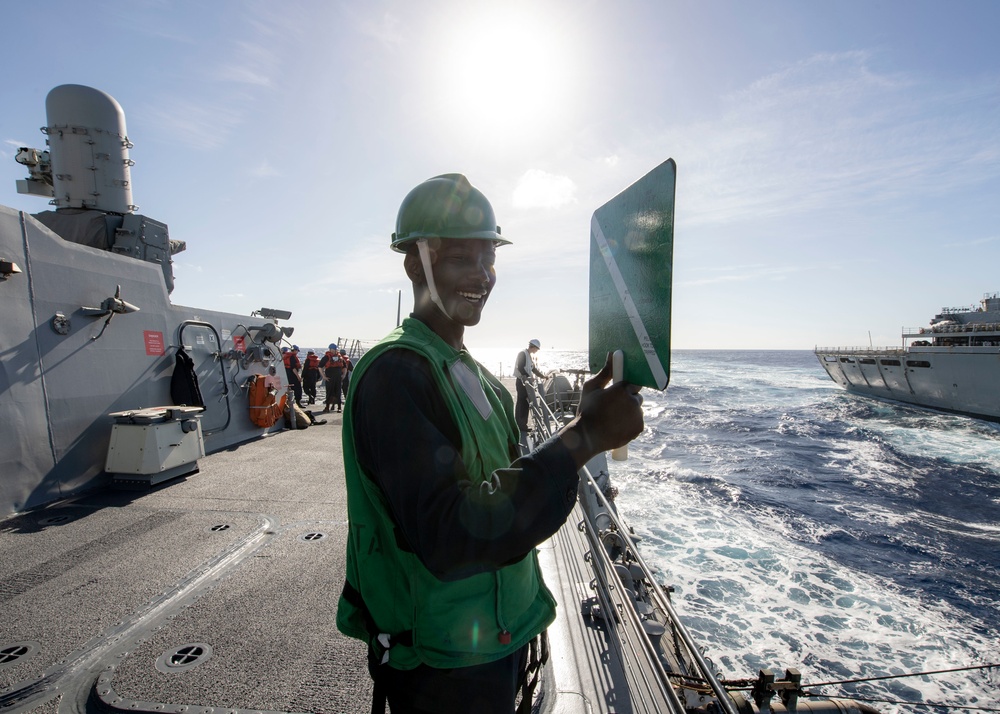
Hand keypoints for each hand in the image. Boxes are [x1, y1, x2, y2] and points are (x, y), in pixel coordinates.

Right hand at [559, 353, 642, 467]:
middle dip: (628, 400)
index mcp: (622, 389)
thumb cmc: (587, 410)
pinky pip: (637, 422)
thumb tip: (611, 354)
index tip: (619, 393)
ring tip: (613, 419)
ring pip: (637, 410)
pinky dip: (630, 424)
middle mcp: (633, 401)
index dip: (625, 388)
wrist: (587, 437)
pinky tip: (617, 426)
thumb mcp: (591, 388)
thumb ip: (605, 372)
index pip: (633, 383)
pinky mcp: (639, 428)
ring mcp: (637, 416)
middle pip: (636, 396)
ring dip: (629, 412)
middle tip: (613, 407)